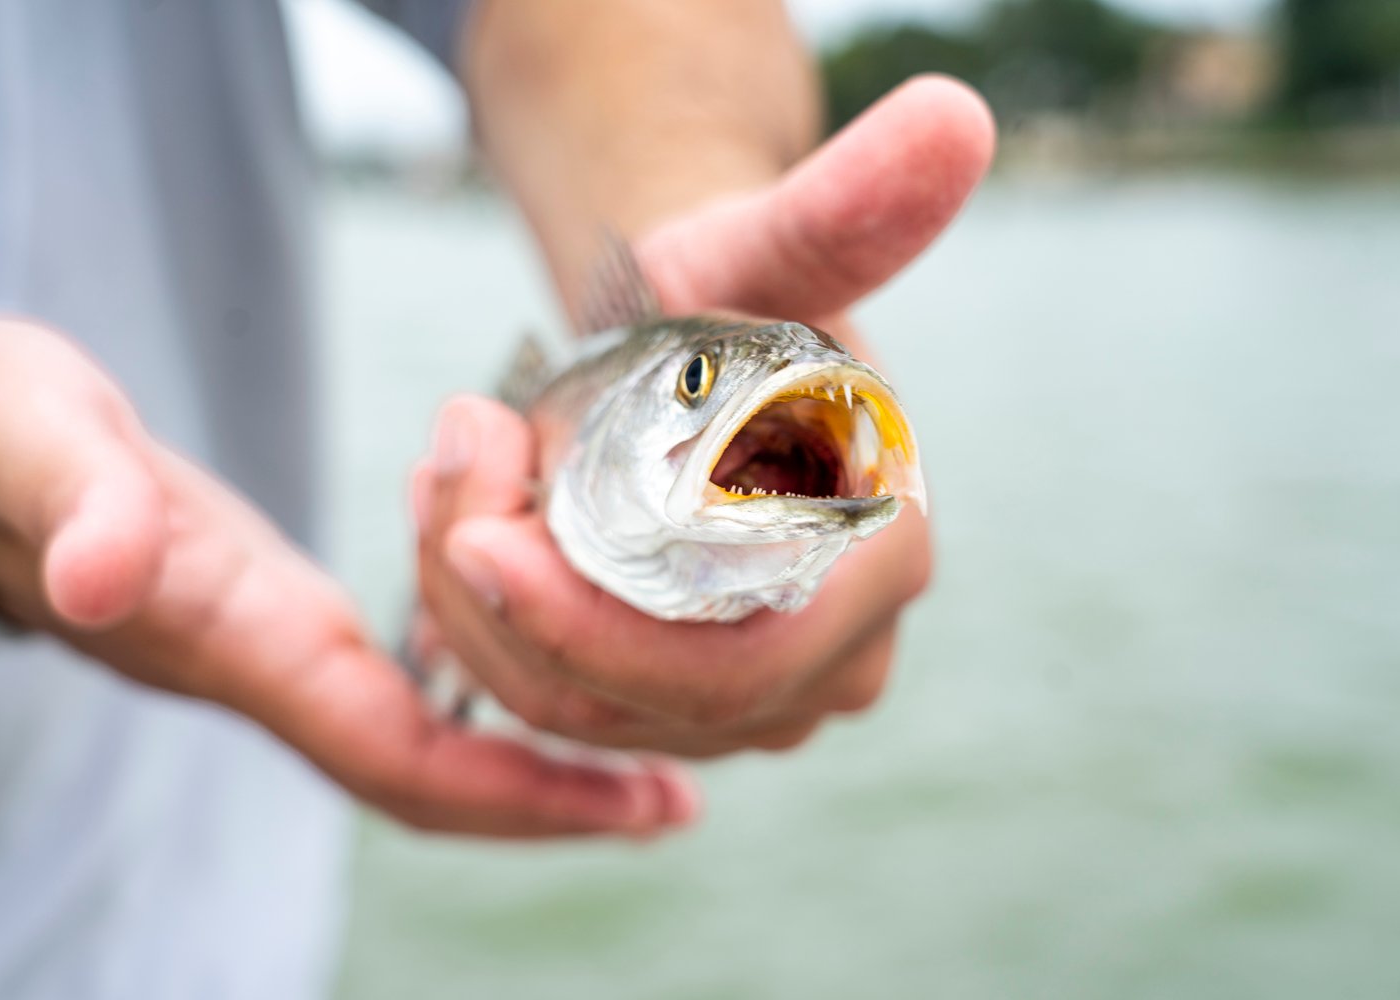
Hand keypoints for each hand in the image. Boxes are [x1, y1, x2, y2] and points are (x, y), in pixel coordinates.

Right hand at [0, 319, 694, 836]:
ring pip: (414, 741)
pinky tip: (541, 664)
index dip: (521, 796)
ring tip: (644, 751)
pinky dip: (478, 694)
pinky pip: (394, 686)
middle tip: (678, 800)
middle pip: (425, 775)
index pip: (399, 755)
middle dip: (550, 802)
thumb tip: (113, 582)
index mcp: (234, 639)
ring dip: (528, 758)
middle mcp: (262, 667)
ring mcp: (266, 648)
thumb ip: (84, 502)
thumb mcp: (35, 436)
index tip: (641, 806)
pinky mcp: (268, 613)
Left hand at [416, 76, 994, 755]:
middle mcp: (837, 658)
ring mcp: (769, 699)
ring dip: (482, 616)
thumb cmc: (734, 296)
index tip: (472, 534)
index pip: (727, 668)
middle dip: (507, 611)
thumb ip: (843, 208)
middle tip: (441, 474)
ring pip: (590, 719)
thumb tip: (958, 116)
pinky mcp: (698, 709)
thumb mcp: (765, 250)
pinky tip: (465, 533)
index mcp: (877, 563)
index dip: (588, 632)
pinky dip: (496, 637)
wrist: (711, 348)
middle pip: (640, 706)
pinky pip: (577, 714)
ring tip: (446, 481)